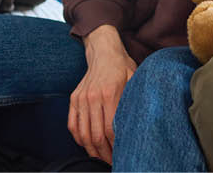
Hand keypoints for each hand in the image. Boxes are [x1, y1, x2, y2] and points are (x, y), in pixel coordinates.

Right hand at [69, 25, 136, 163]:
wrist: (103, 51)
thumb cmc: (122, 67)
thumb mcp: (135, 79)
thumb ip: (134, 100)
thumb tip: (141, 123)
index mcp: (109, 93)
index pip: (109, 129)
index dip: (115, 147)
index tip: (121, 155)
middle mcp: (92, 97)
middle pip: (95, 135)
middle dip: (104, 153)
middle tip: (113, 161)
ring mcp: (81, 98)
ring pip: (82, 133)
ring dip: (91, 150)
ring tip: (101, 158)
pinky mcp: (73, 99)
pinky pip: (72, 125)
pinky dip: (79, 139)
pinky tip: (88, 145)